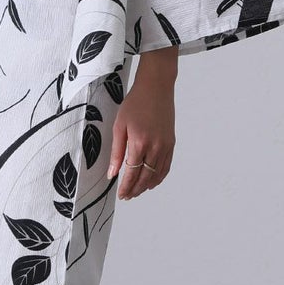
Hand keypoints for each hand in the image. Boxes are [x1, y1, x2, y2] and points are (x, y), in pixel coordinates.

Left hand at [107, 50, 176, 199]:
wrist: (156, 88)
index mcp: (139, 143)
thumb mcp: (119, 126)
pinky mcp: (171, 143)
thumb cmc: (135, 104)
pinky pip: (166, 166)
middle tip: (127, 196)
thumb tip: (112, 173)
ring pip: (157, 174)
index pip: (132, 173)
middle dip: (136, 189)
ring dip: (147, 186)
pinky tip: (152, 181)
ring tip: (137, 191)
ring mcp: (165, 146)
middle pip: (145, 177)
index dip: (126, 186)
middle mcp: (155, 147)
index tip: (121, 194)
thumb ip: (116, 152)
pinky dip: (159, 176)